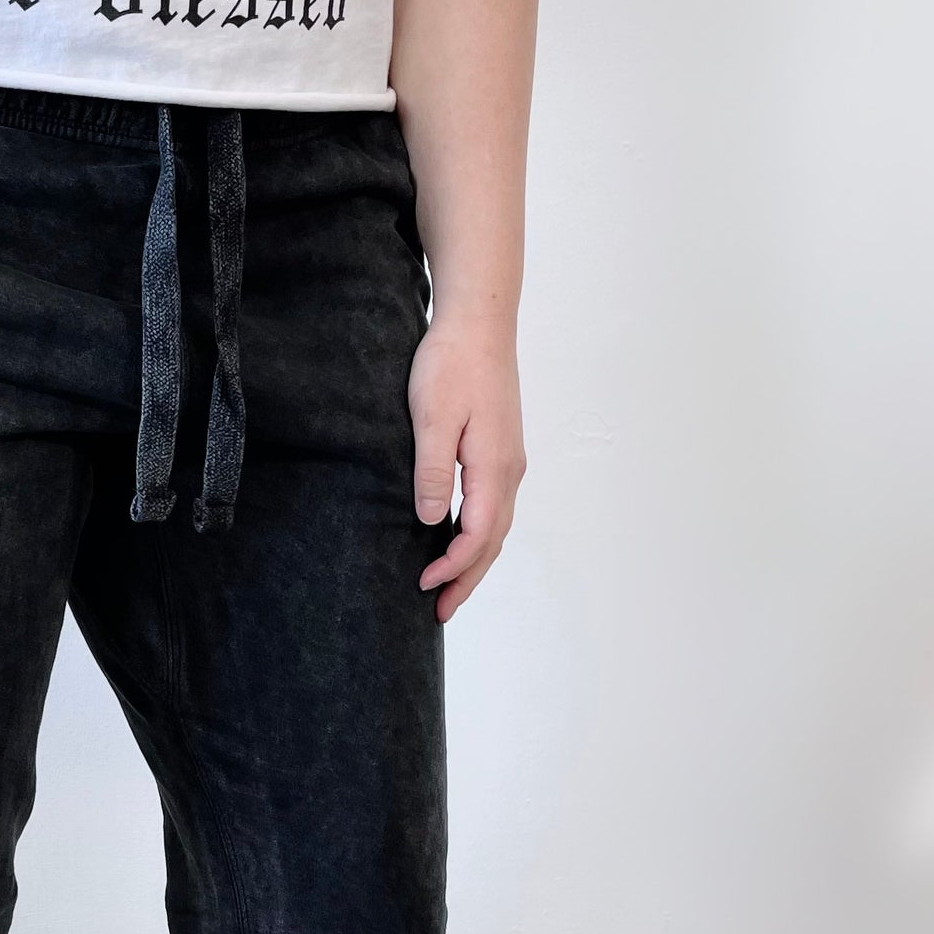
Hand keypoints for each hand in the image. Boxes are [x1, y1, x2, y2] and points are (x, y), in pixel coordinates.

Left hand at [409, 319, 526, 621]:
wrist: (479, 320)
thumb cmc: (452, 362)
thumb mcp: (432, 417)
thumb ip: (432, 471)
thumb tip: (431, 520)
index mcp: (494, 466)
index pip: (478, 535)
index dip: (453, 567)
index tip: (425, 586)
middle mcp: (509, 469)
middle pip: (493, 541)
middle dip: (467, 580)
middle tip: (440, 612)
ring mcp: (507, 461)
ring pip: (495, 527)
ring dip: (473, 562)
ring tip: (448, 590)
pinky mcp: (499, 451)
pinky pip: (492, 508)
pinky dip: (476, 536)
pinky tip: (456, 542)